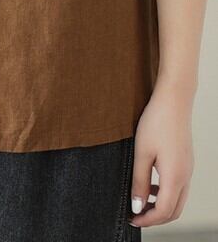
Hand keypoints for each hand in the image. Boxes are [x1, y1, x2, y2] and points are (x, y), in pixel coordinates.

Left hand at [128, 79, 194, 228]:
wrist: (174, 100)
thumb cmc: (157, 121)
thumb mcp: (142, 152)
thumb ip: (139, 181)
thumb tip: (137, 205)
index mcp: (174, 177)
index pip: (163, 211)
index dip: (147, 220)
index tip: (132, 219)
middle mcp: (185, 176)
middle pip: (174, 211)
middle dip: (155, 218)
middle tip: (136, 214)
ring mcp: (188, 169)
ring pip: (178, 199)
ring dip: (161, 205)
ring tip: (141, 198)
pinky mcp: (186, 161)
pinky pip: (179, 186)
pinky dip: (165, 192)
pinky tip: (151, 182)